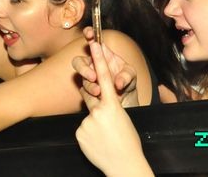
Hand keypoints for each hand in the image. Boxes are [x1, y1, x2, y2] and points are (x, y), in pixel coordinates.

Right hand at [72, 28, 137, 107]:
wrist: (126, 100)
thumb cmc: (127, 82)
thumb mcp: (131, 75)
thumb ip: (126, 76)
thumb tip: (118, 83)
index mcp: (102, 54)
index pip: (92, 40)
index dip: (88, 34)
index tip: (89, 34)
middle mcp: (92, 64)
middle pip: (78, 61)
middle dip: (83, 68)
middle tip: (93, 76)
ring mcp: (88, 77)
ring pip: (80, 78)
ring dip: (89, 85)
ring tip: (99, 91)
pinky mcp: (86, 90)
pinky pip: (83, 91)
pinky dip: (90, 94)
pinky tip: (98, 96)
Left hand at [74, 29, 151, 176]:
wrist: (124, 165)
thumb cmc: (129, 142)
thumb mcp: (123, 118)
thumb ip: (109, 106)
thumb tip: (98, 103)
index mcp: (113, 105)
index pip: (104, 77)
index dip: (98, 59)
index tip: (94, 43)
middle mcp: (98, 111)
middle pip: (91, 97)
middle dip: (95, 100)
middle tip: (107, 116)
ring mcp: (86, 123)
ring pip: (88, 116)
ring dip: (95, 124)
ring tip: (106, 137)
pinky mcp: (79, 133)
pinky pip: (83, 128)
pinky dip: (90, 134)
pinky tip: (98, 143)